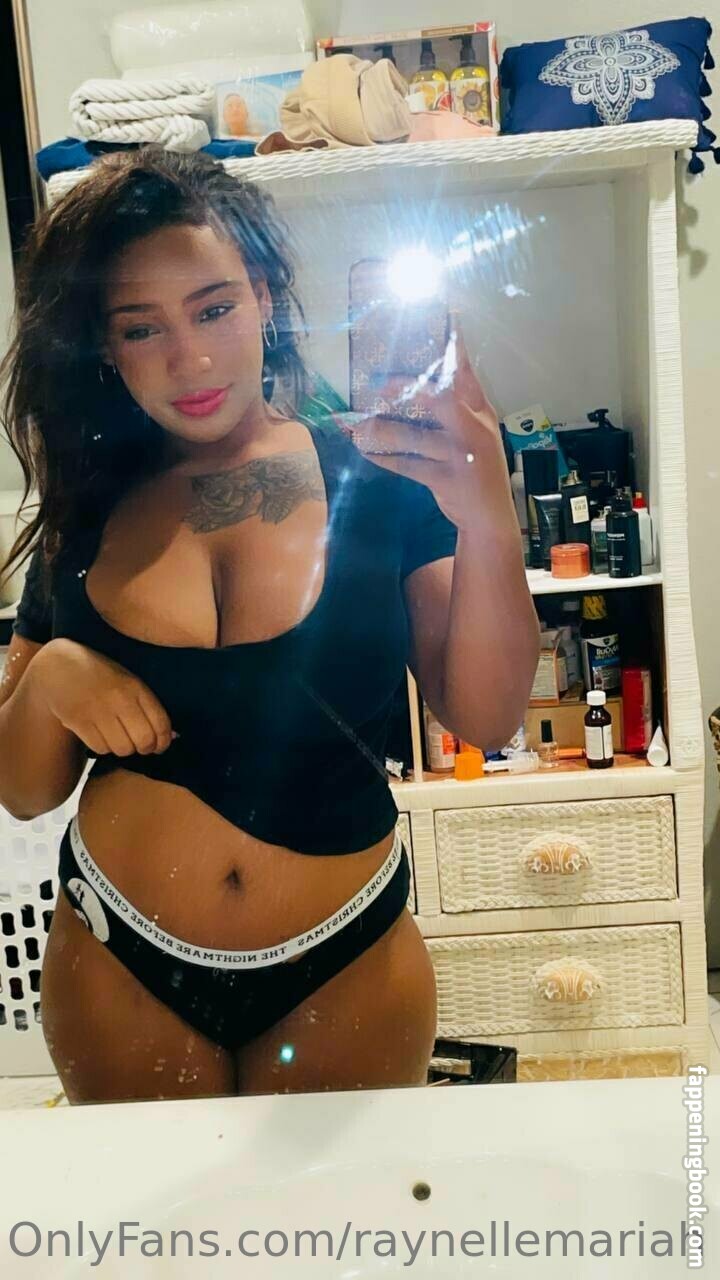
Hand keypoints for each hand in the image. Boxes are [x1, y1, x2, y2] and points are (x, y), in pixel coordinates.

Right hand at [32, 639, 175, 757]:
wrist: (60, 664)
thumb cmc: (102, 676)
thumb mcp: (128, 681)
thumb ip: (148, 707)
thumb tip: (173, 736)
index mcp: (135, 686)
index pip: (161, 724)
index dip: (164, 742)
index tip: (159, 746)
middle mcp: (119, 698)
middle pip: (144, 741)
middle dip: (145, 749)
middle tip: (139, 745)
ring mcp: (97, 710)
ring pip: (123, 749)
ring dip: (123, 748)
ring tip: (117, 737)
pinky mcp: (77, 720)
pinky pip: (100, 748)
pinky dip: (103, 747)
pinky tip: (100, 735)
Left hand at [342, 321, 513, 531]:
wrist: (490, 518)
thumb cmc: (478, 470)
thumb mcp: (479, 433)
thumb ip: (459, 407)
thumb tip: (421, 382)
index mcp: (481, 412)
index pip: (466, 373)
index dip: (454, 346)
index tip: (445, 317)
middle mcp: (473, 429)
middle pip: (440, 399)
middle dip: (406, 389)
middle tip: (379, 384)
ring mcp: (460, 455)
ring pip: (414, 436)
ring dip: (382, 430)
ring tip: (359, 425)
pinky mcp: (446, 480)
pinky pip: (407, 465)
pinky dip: (383, 458)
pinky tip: (365, 451)